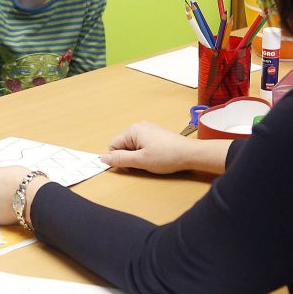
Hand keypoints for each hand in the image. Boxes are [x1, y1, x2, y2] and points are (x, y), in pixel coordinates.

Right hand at [101, 121, 230, 174]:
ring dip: (138, 156)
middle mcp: (139, 126)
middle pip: (123, 145)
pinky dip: (145, 152)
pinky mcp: (156, 134)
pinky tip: (156, 157)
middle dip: (129, 157)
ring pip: (133, 146)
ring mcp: (148, 129)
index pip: (113, 145)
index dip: (118, 159)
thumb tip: (102, 158)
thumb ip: (120, 159)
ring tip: (151, 160)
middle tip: (142, 164)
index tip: (131, 167)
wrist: (190, 154)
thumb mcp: (140, 161)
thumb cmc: (167, 156)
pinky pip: (142, 144)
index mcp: (133, 130)